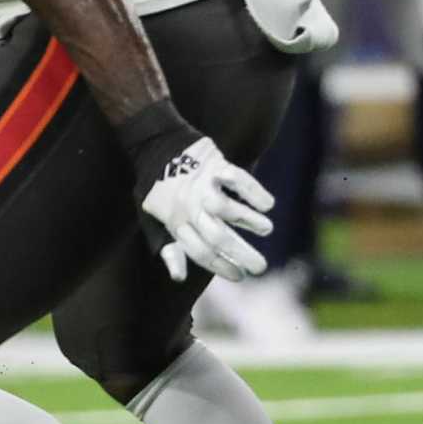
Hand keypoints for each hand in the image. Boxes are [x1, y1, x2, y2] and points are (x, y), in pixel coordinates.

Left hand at [138, 136, 274, 282]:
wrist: (157, 146)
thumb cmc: (159, 190)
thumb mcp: (155, 222)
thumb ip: (171, 248)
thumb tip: (178, 277)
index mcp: (176, 224)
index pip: (200, 253)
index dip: (221, 267)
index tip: (240, 276)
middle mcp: (189, 207)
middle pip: (218, 237)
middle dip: (241, 254)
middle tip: (261, 267)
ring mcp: (202, 186)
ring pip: (227, 209)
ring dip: (250, 221)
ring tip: (266, 229)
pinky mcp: (214, 165)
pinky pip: (236, 179)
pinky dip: (253, 191)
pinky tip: (267, 204)